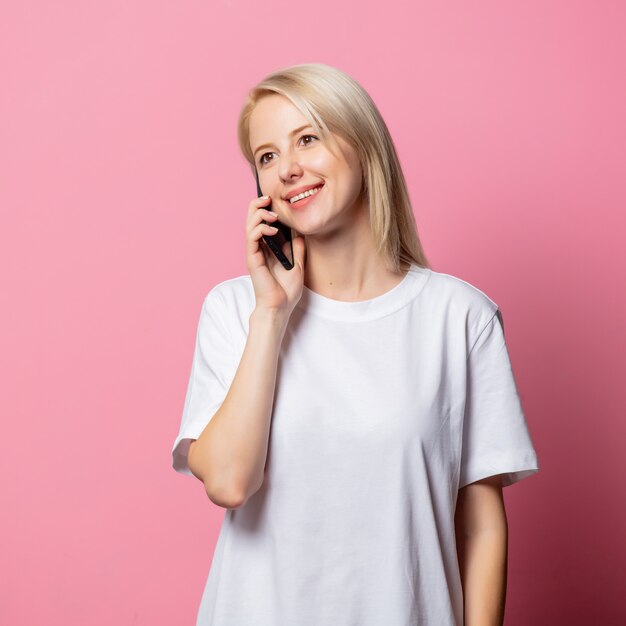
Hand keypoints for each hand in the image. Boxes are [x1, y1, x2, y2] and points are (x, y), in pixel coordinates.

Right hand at [245, 195, 306, 314]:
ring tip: (273, 214)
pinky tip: (272, 229)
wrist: (280, 306)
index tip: (276, 200)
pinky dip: (260, 228)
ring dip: (260, 214)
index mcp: (268, 247)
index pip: (262, 221)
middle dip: (258, 204)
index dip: (266, 207)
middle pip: (252, 218)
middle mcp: (258, 247)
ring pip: (249, 224)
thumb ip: (297, 247)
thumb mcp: (298, 263)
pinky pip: (251, 237)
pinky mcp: (252, 258)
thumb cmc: (286, 290)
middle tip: (269, 198)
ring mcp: (254, 252)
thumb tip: (301, 232)